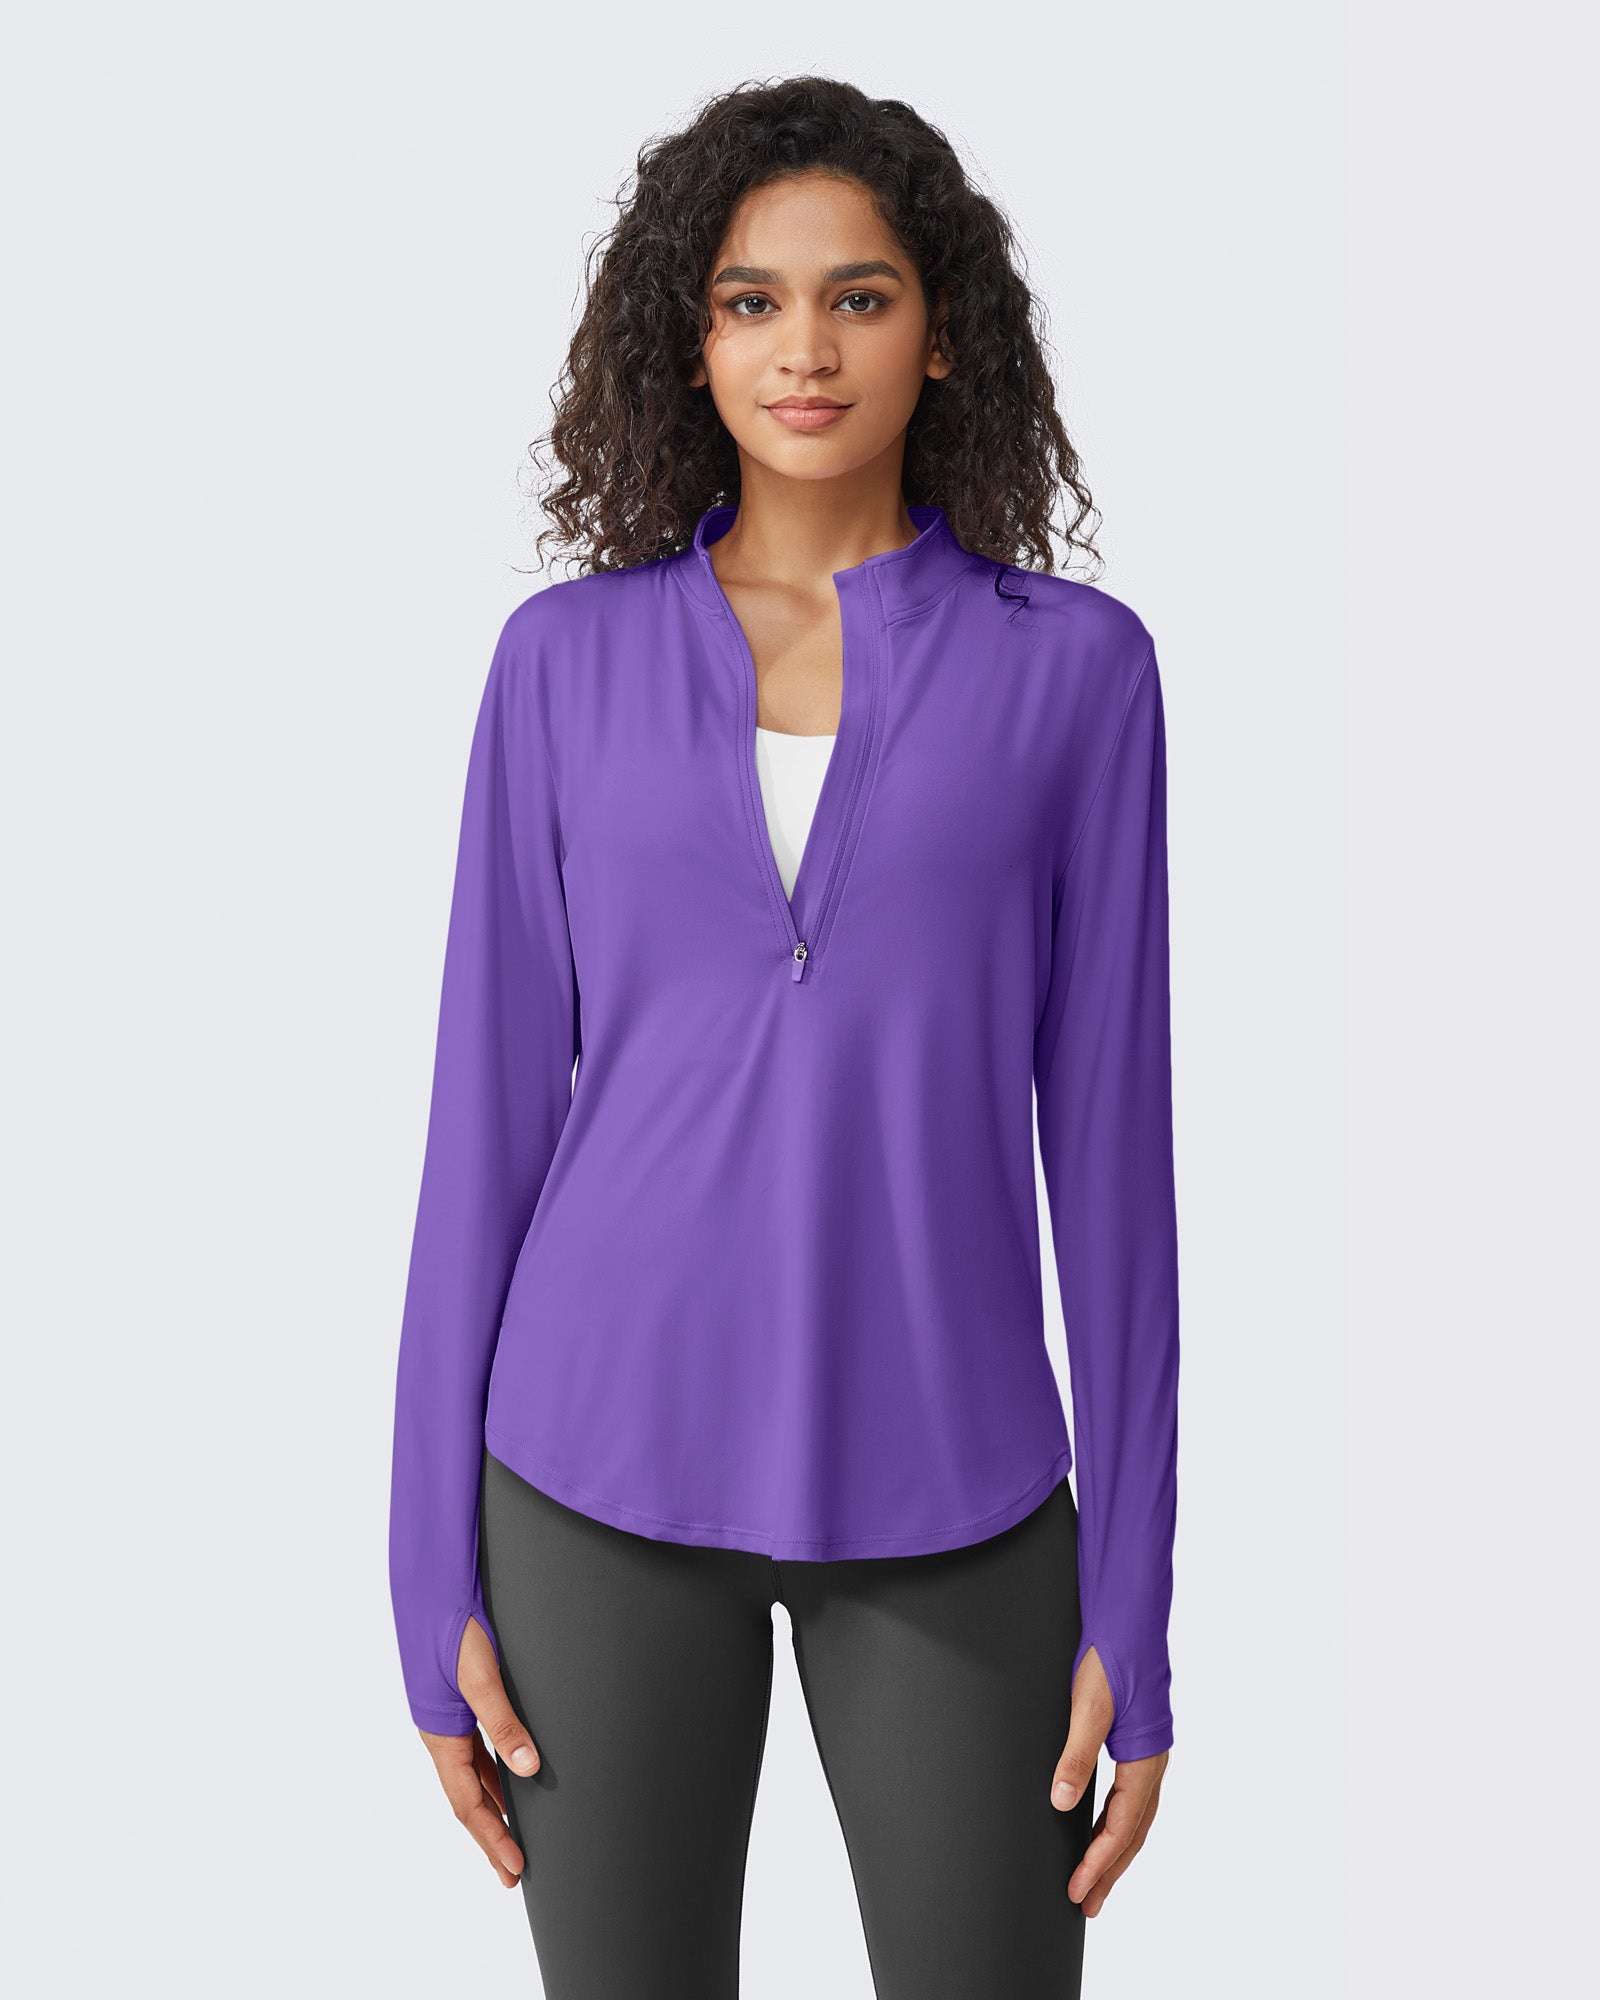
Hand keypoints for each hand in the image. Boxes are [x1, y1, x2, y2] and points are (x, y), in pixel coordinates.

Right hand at [417, 1615, 541, 1887]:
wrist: (430, 1583)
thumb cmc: (451, 1624)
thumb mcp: (480, 1674)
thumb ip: (503, 1721)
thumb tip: (529, 1769)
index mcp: (441, 1734)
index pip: (469, 1802)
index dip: (493, 1837)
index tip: (515, 1869)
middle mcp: (441, 1731)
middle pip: (467, 1797)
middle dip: (490, 1834)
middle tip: (513, 1870)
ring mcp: (446, 1716)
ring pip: (470, 1774)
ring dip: (491, 1805)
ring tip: (512, 1835)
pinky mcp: (455, 1698)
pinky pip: (473, 1749)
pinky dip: (490, 1771)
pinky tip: (507, 1775)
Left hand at [1048, 1643, 1168, 1915]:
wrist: (1130, 1614)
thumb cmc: (1112, 1653)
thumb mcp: (1088, 1704)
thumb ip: (1077, 1755)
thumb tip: (1063, 1803)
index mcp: (1144, 1758)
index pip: (1121, 1827)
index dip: (1098, 1863)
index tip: (1077, 1891)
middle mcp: (1153, 1761)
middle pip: (1134, 1832)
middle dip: (1110, 1870)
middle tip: (1087, 1905)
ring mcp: (1149, 1751)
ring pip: (1136, 1817)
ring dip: (1115, 1851)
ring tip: (1095, 1881)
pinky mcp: (1138, 1738)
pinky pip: (1133, 1796)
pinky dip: (1119, 1821)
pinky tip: (1103, 1827)